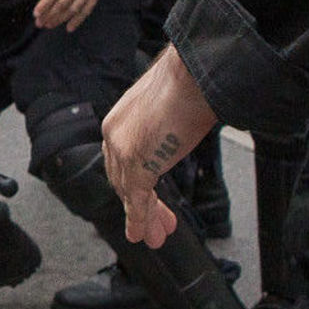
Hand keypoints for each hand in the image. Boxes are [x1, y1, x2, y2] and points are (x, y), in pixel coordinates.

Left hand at [25, 0, 128, 31]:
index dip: (44, 4)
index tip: (36, 14)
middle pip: (63, 2)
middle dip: (50, 15)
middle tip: (40, 23)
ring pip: (75, 7)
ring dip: (61, 19)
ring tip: (50, 25)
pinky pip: (88, 8)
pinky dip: (79, 19)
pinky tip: (69, 27)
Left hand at [101, 46, 218, 247]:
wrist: (195, 71)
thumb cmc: (191, 80)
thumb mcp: (171, 107)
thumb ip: (166, 126)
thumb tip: (181, 130)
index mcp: (120, 119)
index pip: (121, 161)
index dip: (133, 184)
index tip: (144, 199)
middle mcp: (114, 133)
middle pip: (122, 180)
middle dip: (139, 206)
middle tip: (153, 226)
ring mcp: (123, 149)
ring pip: (129, 192)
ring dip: (145, 217)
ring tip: (156, 236)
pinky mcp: (137, 162)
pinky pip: (137, 199)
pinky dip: (140, 220)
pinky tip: (143, 234)